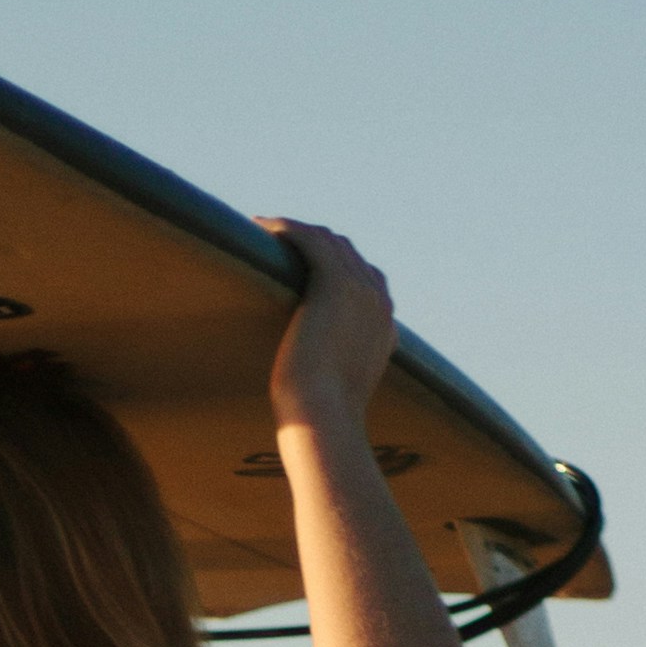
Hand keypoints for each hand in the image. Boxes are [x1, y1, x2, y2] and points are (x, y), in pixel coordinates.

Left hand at [262, 218, 397, 434]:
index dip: (338, 266)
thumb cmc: (322, 420)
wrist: (326, 419)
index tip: (306, 265)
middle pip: (348, 253)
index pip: (367, 279)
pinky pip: (309, 240)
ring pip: (328, 242)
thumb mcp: (336, 394)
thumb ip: (336, 376)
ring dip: (296, 230)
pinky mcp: (334, 283)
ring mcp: (360, 290)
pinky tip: (259, 226)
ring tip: (265, 229)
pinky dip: (286, 228)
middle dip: (315, 242)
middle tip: (281, 241)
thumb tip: (315, 382)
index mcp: (385, 328)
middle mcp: (379, 302)